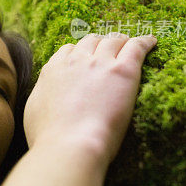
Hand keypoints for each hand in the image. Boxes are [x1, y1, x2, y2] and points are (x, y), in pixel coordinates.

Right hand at [23, 33, 156, 169]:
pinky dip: (145, 42)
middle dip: (101, 43)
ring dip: (122, 41)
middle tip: (111, 50)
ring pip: (114, 41)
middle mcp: (77, 60)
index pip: (69, 50)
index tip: (87, 59)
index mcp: (54, 69)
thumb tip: (46, 95)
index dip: (80, 53)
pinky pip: (136, 47)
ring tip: (131, 45)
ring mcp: (100, 64)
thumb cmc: (49, 138)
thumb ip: (42, 95)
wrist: (69, 145)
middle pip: (92, 41)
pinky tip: (152, 42)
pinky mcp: (123, 72)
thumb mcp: (33, 111)